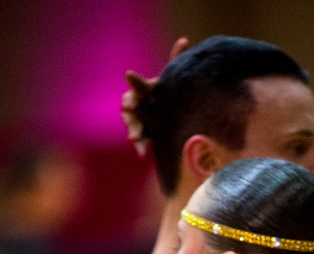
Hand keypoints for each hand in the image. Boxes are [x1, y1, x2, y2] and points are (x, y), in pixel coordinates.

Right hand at [121, 37, 188, 155]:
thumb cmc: (167, 93)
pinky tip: (142, 153)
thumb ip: (175, 59)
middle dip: (129, 108)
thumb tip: (185, 39)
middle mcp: (137, 103)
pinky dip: (140, 146)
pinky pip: (139, 141)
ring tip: (135, 139)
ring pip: (132, 124)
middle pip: (130, 105)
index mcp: (143, 89)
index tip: (128, 74)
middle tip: (128, 108)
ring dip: (133, 131)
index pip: (137, 83)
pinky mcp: (142, 134)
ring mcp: (138, 120)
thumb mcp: (171, 78)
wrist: (165, 113)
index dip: (134, 79)